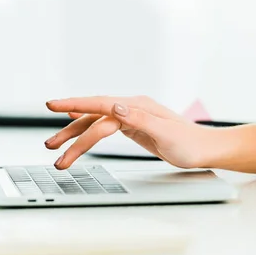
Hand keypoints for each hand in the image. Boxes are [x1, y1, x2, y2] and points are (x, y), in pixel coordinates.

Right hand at [44, 96, 206, 168]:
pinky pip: (103, 127)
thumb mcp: (166, 133)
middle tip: (50, 145)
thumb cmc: (190, 144)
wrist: (206, 150)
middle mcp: (131, 108)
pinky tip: (78, 129)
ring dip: (75, 136)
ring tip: (57, 149)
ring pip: (95, 124)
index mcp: (136, 106)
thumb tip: (114, 106)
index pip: (99, 104)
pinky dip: (88, 131)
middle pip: (92, 117)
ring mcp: (131, 117)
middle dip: (69, 131)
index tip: (53, 105)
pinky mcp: (132, 127)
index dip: (75, 104)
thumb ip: (140, 118)